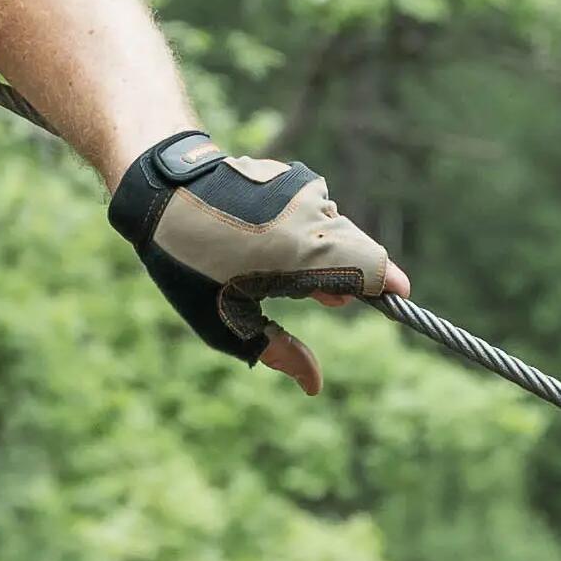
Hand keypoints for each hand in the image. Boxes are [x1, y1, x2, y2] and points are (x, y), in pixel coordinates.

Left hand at [109, 131, 408, 395]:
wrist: (162, 194)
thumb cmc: (189, 266)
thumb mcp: (225, 324)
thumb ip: (277, 353)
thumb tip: (314, 385)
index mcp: (303, 254)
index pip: (372, 267)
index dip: (389, 286)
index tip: (398, 301)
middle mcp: (312, 216)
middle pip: (359, 249)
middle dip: (354, 278)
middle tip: (332, 303)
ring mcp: (304, 189)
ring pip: (337, 230)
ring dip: (329, 256)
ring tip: (302, 286)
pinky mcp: (293, 175)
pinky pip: (317, 211)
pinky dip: (311, 233)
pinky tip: (283, 251)